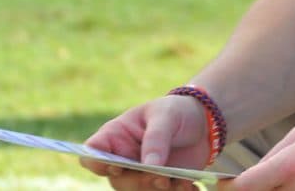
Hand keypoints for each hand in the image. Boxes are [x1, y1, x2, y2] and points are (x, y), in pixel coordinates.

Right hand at [81, 95, 209, 189]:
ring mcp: (140, 174)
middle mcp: (123, 159)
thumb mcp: (166, 116)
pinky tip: (189, 185)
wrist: (202, 123)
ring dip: (160, 190)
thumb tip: (149, 166)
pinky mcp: (158, 184)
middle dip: (139, 182)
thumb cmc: (176, 111)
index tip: (117, 166)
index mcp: (116, 135)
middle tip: (162, 176)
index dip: (96, 164)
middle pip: (117, 180)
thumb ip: (156, 138)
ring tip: (182, 180)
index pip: (92, 152)